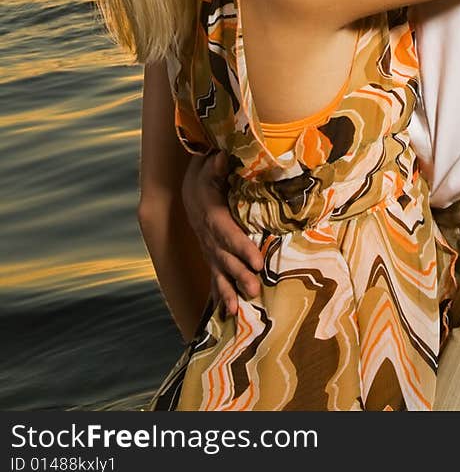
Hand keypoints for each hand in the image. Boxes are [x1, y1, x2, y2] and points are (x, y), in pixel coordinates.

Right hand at [181, 150, 262, 315]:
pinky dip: (219, 296)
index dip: (242, 248)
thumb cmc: (205, 179)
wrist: (189, 191)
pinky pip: (214, 278)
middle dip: (239, 276)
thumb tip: (222, 156)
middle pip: (224, 260)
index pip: (229, 234)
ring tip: (234, 311)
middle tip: (254, 291)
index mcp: (213, 217)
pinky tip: (227, 314)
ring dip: (227, 292)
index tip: (258, 261)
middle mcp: (209, 238)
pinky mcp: (211, 257)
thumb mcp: (208, 169)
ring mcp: (209, 250)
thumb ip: (216, 166)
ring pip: (218, 273)